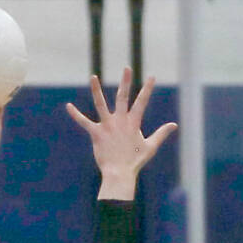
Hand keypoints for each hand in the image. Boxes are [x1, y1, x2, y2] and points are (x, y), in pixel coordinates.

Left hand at [66, 67, 177, 199]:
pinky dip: (76, 115)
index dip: (147, 89)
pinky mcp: (96, 134)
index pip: (142, 102)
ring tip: (93, 76)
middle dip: (126, 82)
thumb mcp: (151, 147)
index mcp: (133, 123)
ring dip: (96, 90)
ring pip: (101, 104)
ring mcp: (107, 126)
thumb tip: (174, 125)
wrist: (120, 174)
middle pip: (123, 97)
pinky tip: (68, 106)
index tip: (152, 77)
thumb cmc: (135, 162)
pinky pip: (84, 122)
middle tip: (127, 68)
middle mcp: (120, 121)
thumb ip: (161, 134)